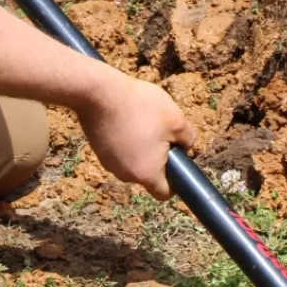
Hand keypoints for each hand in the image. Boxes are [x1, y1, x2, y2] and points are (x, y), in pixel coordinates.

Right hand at [74, 66, 193, 201]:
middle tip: (160, 131)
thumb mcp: (176, 119)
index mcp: (146, 174)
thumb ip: (188, 138)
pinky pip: (118, 150)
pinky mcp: (97, 149)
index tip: (176, 161)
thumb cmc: (141, 108)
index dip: (174, 181)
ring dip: (139, 146)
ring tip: (141, 120)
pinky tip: (125, 118)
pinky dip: (124, 139)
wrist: (100, 93)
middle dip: (157, 157)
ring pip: (132, 160)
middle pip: (147, 174)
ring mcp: (108, 162)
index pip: (164, 193)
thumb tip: (187, 146)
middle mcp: (125, 174)